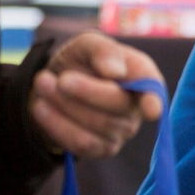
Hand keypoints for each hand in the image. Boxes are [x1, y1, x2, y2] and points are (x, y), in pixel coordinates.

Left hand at [30, 32, 164, 158]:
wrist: (54, 86)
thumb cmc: (81, 62)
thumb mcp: (87, 45)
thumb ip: (103, 51)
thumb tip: (114, 72)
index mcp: (143, 78)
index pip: (154, 91)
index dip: (153, 101)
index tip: (150, 110)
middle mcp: (138, 107)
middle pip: (119, 106)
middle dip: (85, 91)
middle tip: (57, 78)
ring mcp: (122, 132)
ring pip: (96, 125)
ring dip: (63, 104)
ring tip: (42, 82)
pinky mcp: (102, 149)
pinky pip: (81, 143)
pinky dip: (56, 123)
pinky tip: (41, 106)